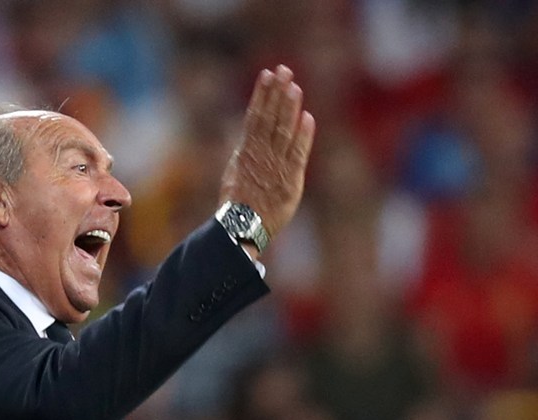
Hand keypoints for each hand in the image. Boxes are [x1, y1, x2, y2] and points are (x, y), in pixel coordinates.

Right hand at [220, 66, 315, 243]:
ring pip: (282, 131)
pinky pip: (297, 154)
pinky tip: (307, 117)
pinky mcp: (289, 181)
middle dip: (276, 93)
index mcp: (245, 153)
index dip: (261, 95)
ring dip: (288, 108)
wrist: (242, 229)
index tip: (266, 75)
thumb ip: (244, 155)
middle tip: (283, 69)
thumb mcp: (235, 176)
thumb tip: (244, 137)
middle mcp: (259, 156)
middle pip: (269, 118)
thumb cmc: (238, 206)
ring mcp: (274, 167)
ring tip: (294, 86)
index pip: (255, 117)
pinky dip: (303, 136)